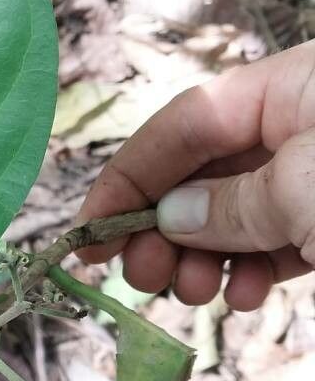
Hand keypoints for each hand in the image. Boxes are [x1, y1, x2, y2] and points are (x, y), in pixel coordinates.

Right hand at [75, 40, 314, 310]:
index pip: (185, 123)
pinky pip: (280, 241)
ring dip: (203, 258)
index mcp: (294, 85)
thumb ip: (232, 205)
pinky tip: (247, 295)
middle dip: (165, 229)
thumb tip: (171, 218)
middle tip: (146, 275)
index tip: (87, 233)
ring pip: (237, 214)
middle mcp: (302, 124)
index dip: (128, 179)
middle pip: (205, 171)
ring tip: (198, 292)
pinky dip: (252, 271)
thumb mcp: (305, 190)